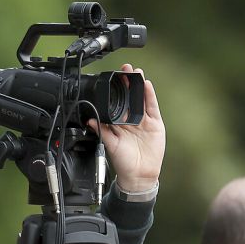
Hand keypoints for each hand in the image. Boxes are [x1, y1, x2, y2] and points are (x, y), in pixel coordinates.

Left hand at [87, 63, 164, 191]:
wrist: (139, 175)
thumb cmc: (123, 162)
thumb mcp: (110, 145)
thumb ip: (102, 131)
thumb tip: (90, 121)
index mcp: (119, 124)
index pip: (117, 104)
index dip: (116, 92)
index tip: (113, 79)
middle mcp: (131, 121)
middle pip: (130, 98)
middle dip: (128, 83)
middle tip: (125, 69)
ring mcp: (144, 121)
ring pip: (141, 100)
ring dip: (139, 86)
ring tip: (136, 72)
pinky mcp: (155, 124)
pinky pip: (152, 107)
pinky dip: (149, 96)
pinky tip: (147, 85)